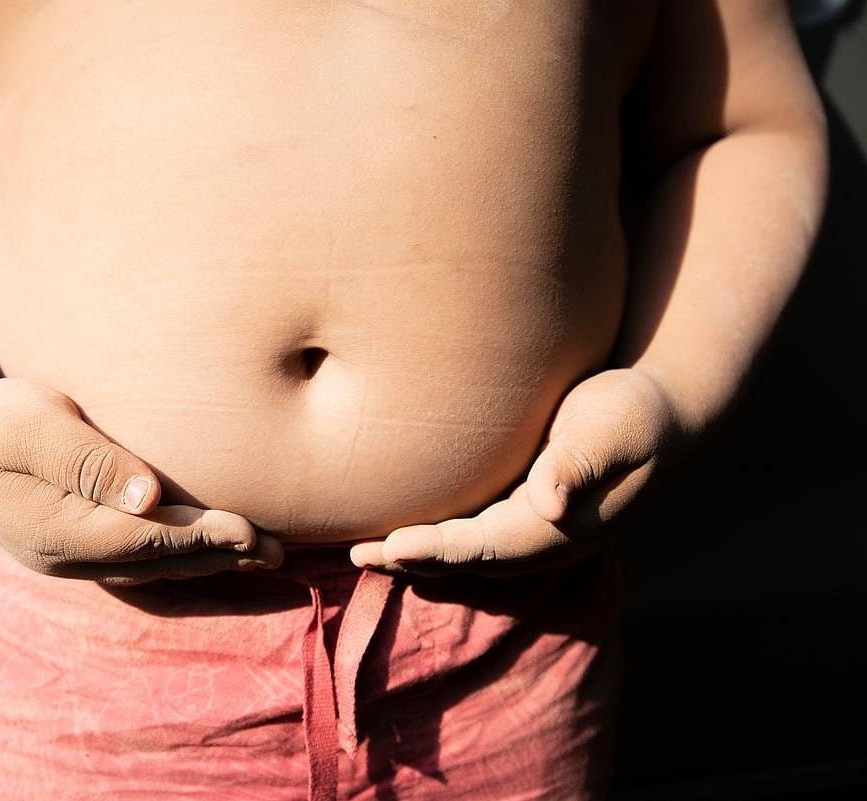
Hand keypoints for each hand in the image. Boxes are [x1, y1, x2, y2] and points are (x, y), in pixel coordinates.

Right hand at [0, 374, 282, 584]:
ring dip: (208, 561)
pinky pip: (141, 560)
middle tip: (279, 552)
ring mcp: (71, 557)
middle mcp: (67, 557)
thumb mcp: (34, 427)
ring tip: (264, 555)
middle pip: (156, 562)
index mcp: (56, 533)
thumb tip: (147, 497)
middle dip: (218, 557)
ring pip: (152, 567)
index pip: (143, 541)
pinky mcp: (78, 543)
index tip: (249, 530)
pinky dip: (182, 556)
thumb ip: (89, 462)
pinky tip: (216, 550)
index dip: (200, 537)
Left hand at [349, 368, 683, 575]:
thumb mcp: (613, 427)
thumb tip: (550, 505)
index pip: (487, 546)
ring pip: (464, 552)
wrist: (663, 412)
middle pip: (466, 560)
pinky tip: (396, 527)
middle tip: (356, 554)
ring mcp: (533, 530)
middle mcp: (543, 539)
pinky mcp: (522, 512)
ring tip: (360, 549)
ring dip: (415, 554)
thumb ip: (579, 463)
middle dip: (412, 560)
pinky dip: (432, 536)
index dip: (438, 549)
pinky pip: (470, 534)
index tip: (392, 547)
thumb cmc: (634, 411)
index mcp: (562, 527)